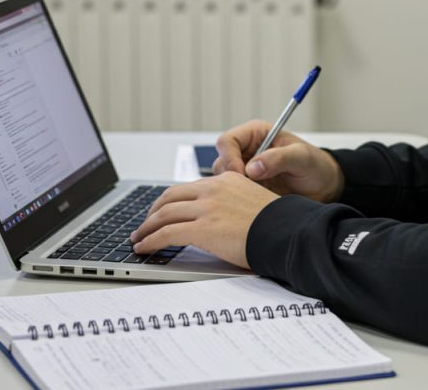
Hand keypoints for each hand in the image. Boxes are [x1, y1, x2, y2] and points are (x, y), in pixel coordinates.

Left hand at [130, 173, 277, 268]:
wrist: (288, 232)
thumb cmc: (278, 224)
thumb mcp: (254, 201)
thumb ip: (233, 203)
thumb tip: (221, 219)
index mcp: (227, 180)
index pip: (188, 187)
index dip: (169, 201)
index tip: (162, 212)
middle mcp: (214, 189)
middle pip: (169, 197)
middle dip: (152, 212)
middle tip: (145, 225)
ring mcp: (206, 208)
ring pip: (163, 215)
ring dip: (146, 228)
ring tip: (139, 239)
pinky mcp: (202, 228)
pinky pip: (166, 234)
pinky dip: (150, 241)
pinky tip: (144, 248)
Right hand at [214, 120, 344, 202]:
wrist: (324, 187)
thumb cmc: (316, 165)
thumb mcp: (302, 158)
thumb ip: (279, 158)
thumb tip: (253, 167)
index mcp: (256, 135)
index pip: (227, 141)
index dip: (229, 157)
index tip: (241, 174)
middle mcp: (247, 152)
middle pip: (221, 163)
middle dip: (230, 178)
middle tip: (247, 191)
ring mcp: (246, 173)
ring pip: (223, 182)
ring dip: (234, 191)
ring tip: (255, 199)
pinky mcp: (248, 191)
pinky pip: (233, 197)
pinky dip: (239, 203)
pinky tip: (255, 206)